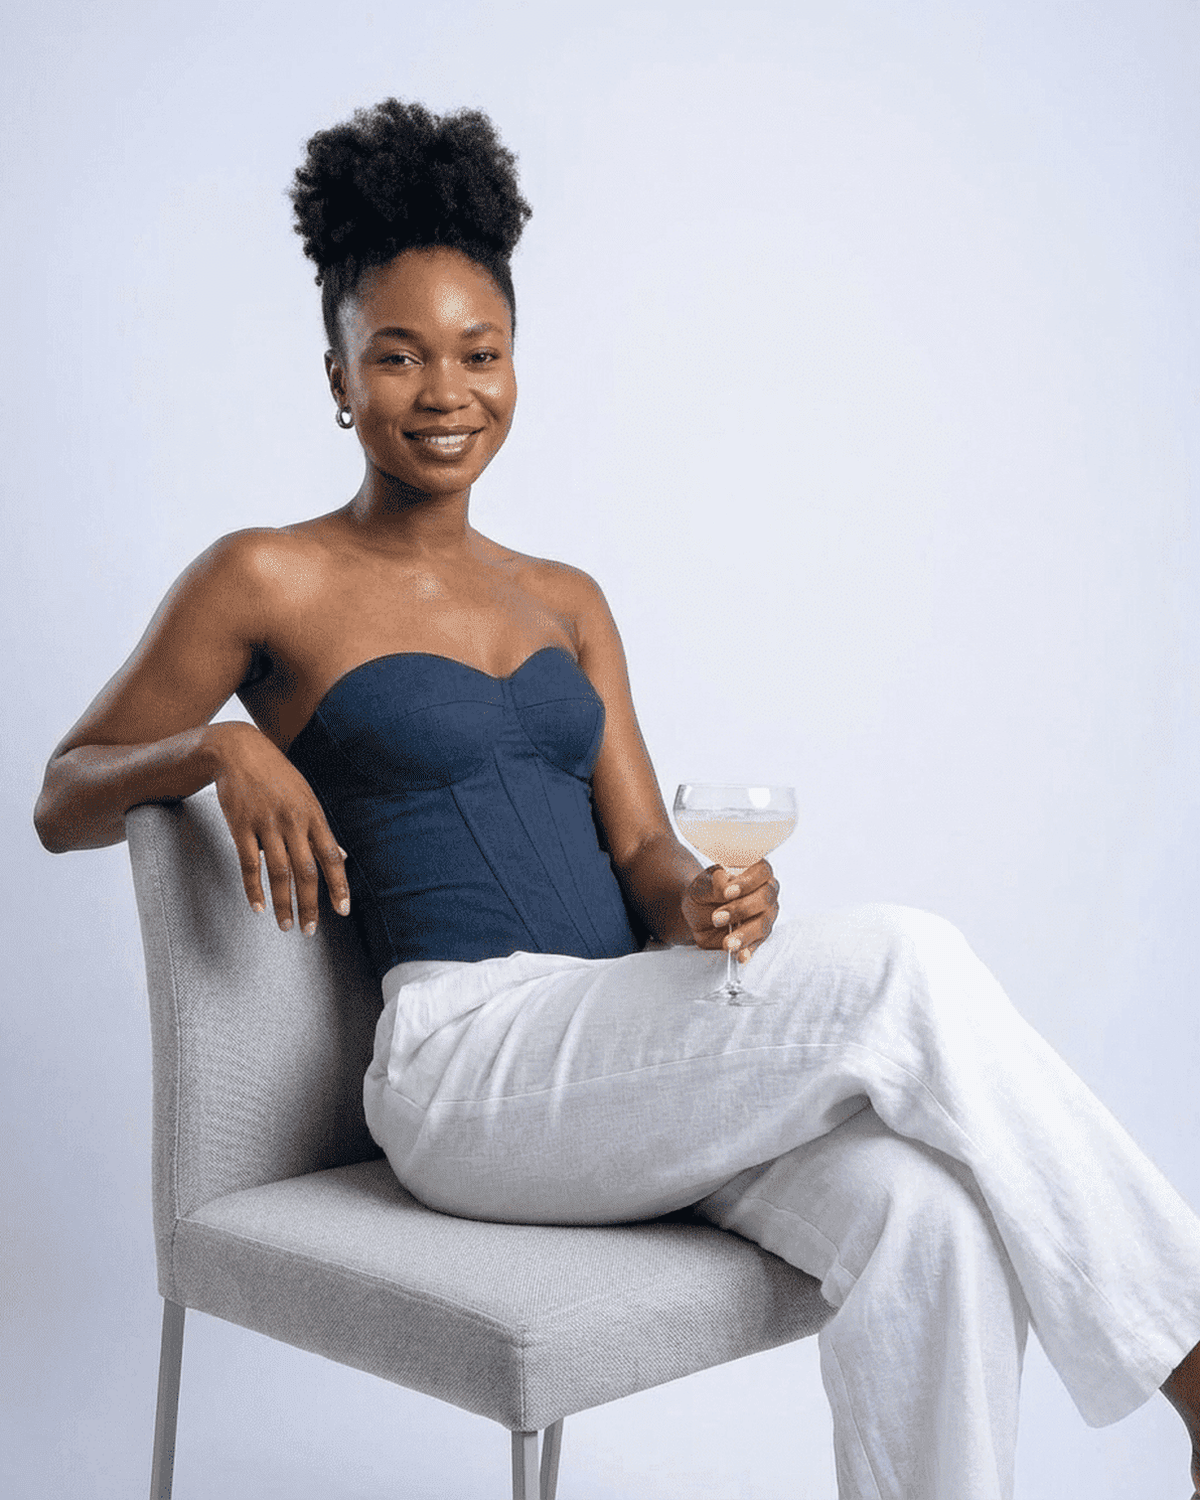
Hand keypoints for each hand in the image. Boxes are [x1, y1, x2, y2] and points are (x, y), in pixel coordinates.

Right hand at [205, 721, 349, 934]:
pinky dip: (254, 889)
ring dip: (284, 903)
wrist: (239, 750)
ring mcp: (266, 823)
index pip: (331, 856)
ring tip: (285, 925)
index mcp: (313, 814)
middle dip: (310, 904)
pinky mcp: (241, 826)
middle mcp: (293, 821)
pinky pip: (249, 864)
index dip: (339, 885)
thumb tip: (343, 858)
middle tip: (310, 929)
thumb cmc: (277, 776)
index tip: (343, 910)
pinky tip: (259, 907)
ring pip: (279, 872)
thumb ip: (321, 831)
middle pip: (306, 870)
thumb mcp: (306, 797)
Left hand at [681, 859, 779, 962]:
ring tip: (726, 942)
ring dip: (744, 934)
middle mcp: (766, 894)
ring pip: (763, 925)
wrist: (697, 912)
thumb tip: (725, 888)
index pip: (763, 871)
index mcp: (756, 874)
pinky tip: (739, 955)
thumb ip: (714, 884)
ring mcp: (765, 917)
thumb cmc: (705, 892)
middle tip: (717, 918)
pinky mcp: (758, 937)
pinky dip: (748, 950)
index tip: (727, 893)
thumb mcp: (703, 885)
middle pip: (765, 898)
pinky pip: (757, 945)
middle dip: (741, 909)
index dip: (748, 882)